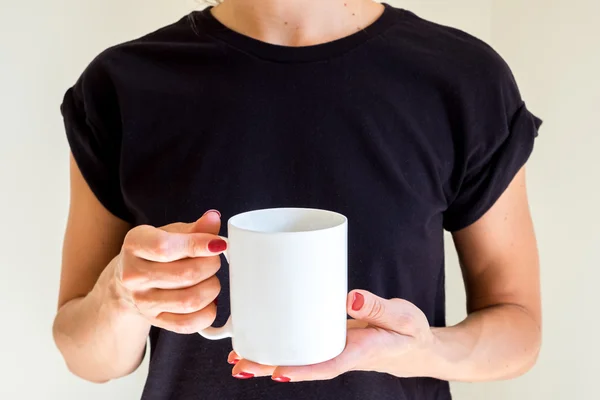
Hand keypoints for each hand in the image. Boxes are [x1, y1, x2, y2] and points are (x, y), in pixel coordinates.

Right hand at [111, 210, 226, 333]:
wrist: (131, 280)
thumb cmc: (156, 252)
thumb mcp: (171, 232)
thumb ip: (195, 228)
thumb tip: (213, 219)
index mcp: (135, 245)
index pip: (165, 247)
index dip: (198, 245)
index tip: (219, 244)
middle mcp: (134, 275)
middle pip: (185, 275)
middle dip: (211, 266)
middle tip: (214, 260)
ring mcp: (143, 302)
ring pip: (190, 300)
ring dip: (212, 288)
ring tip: (210, 279)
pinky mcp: (156, 321)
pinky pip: (189, 324)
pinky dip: (208, 312)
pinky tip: (208, 301)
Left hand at [228, 290, 434, 381]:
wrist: (414, 347)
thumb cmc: (410, 333)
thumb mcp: (404, 317)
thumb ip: (379, 308)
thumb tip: (351, 298)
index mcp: (360, 353)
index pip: (328, 364)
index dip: (302, 369)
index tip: (277, 371)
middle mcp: (341, 355)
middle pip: (301, 365)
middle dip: (269, 366)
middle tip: (239, 365)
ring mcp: (332, 349)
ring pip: (297, 357)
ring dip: (268, 359)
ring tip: (237, 358)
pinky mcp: (329, 340)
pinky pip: (302, 346)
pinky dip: (281, 345)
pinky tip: (261, 343)